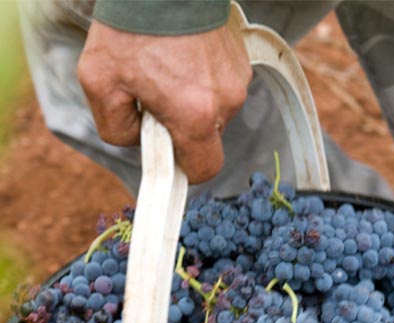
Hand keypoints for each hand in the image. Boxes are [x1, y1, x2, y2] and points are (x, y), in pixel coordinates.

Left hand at [77, 20, 251, 183]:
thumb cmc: (130, 29)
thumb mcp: (99, 82)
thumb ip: (115, 128)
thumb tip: (138, 140)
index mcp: (194, 115)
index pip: (204, 169)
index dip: (185, 169)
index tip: (168, 153)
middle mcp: (225, 103)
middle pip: (207, 140)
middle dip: (184, 130)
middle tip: (157, 99)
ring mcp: (238, 82)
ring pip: (216, 113)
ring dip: (195, 104)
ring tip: (171, 71)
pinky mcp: (242, 63)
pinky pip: (223, 89)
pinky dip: (205, 83)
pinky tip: (185, 58)